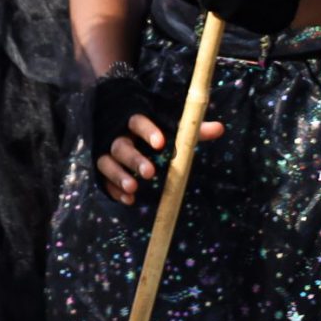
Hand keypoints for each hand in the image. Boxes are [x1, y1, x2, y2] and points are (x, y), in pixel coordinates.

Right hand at [96, 110, 223, 206]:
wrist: (119, 123)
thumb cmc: (152, 128)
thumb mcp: (170, 126)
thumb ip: (190, 130)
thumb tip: (219, 129)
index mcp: (134, 121)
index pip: (138, 122)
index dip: (148, 132)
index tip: (161, 144)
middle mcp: (118, 136)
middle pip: (121, 146)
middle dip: (134, 159)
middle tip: (150, 173)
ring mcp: (107, 152)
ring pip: (107, 162)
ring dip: (119, 176)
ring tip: (134, 188)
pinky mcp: (101, 169)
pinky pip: (103, 180)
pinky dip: (114, 189)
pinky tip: (128, 199)